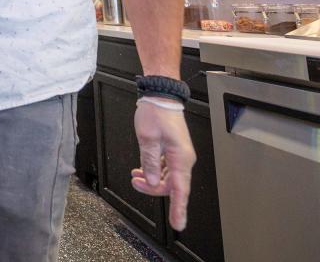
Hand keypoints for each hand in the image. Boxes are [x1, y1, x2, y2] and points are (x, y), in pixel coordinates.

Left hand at [131, 98, 195, 230]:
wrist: (161, 96)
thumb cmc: (156, 112)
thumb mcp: (148, 138)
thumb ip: (150, 162)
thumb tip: (153, 181)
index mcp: (180, 157)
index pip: (180, 190)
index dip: (178, 209)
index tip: (178, 224)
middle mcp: (183, 158)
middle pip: (171, 186)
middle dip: (153, 188)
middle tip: (136, 183)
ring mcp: (179, 154)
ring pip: (167, 178)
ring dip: (152, 179)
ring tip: (135, 176)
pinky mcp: (174, 150)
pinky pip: (165, 168)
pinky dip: (154, 170)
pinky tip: (142, 169)